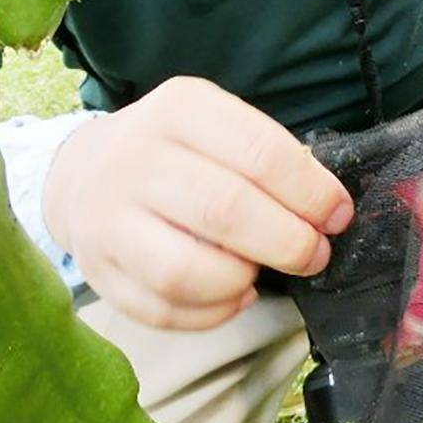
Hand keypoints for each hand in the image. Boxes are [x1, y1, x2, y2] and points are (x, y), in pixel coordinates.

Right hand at [42, 77, 353, 329]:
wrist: (84, 172)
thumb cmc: (176, 151)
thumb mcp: (216, 124)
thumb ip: (267, 157)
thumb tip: (327, 211)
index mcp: (178, 110)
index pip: (259, 153)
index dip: (310, 192)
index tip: (338, 215)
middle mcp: (135, 159)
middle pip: (225, 211)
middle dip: (287, 242)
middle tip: (314, 254)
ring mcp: (107, 219)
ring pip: (185, 271)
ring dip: (242, 281)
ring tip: (261, 273)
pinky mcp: (99, 272)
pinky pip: (163, 310)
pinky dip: (212, 312)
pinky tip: (234, 294)